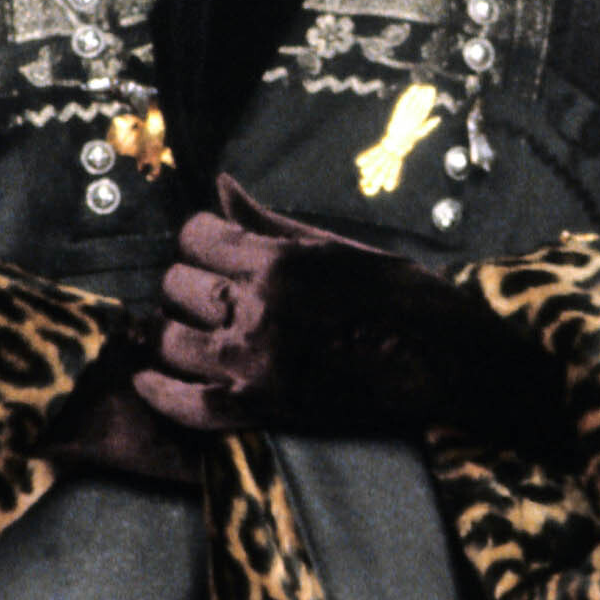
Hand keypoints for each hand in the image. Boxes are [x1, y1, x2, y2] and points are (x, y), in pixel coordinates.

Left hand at [131, 176, 571, 455]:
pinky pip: (184, 406)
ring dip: (178, 332)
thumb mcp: (342, 248)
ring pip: (171, 340)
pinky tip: (149, 380)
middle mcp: (259, 311)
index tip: (214, 248)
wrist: (449, 367)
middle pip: (177, 285)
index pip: (196, 236)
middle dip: (189, 282)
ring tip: (198, 330)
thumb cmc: (407, 301)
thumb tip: (223, 186)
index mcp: (281, 262)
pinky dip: (159, 392)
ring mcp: (256, 365)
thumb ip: (272, 223)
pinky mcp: (260, 412)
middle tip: (212, 291)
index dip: (201, 239)